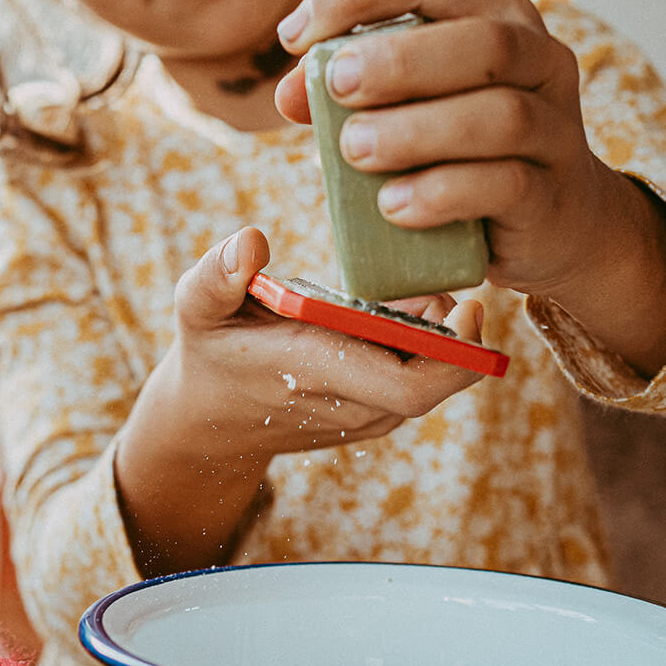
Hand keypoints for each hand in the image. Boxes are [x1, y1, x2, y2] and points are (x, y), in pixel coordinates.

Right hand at [114, 225, 484, 575]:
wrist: (209, 423)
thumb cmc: (211, 354)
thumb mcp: (197, 307)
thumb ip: (218, 274)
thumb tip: (251, 242)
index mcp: (317, 374)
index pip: (411, 386)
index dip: (455, 352)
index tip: (468, 305)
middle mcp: (351, 405)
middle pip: (438, 380)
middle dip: (454, 333)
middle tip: (435, 289)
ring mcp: (365, 417)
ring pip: (432, 380)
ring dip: (437, 338)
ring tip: (410, 297)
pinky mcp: (372, 417)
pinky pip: (417, 383)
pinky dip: (423, 350)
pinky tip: (396, 318)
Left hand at [274, 0, 665, 373]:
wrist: (560, 225)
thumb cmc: (471, 155)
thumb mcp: (413, 111)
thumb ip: (354, 96)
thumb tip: (288, 93)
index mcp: (495, 17)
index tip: (293, 36)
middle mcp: (538, 60)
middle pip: (479, 41)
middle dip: (398, 60)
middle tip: (335, 87)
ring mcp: (553, 129)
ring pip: (498, 115)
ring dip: (416, 130)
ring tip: (353, 151)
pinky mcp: (550, 194)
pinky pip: (504, 185)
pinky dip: (441, 193)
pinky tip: (393, 206)